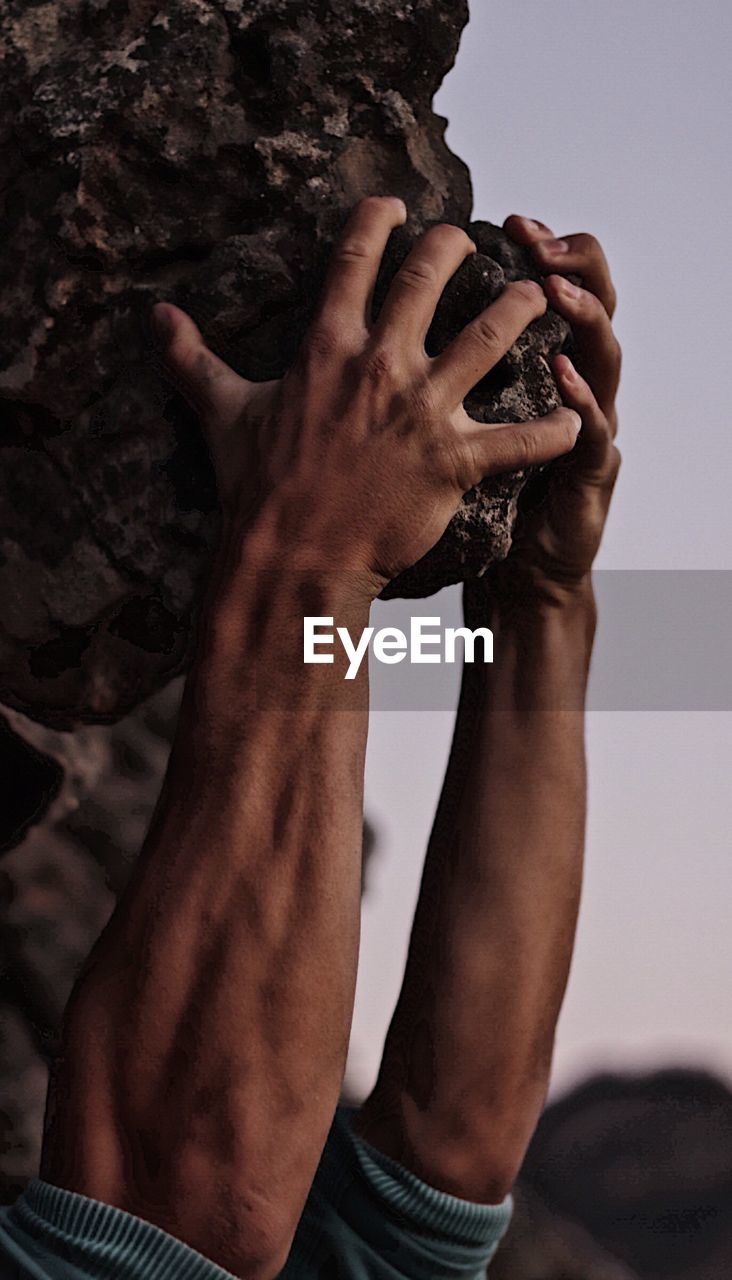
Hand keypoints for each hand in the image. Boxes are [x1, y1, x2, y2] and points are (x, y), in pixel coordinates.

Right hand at [152, 197, 579, 599]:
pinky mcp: (453, 461)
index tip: (395, 203)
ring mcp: (421, 410)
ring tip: (539, 296)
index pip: (355, 258)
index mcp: (327, 347)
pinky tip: (574, 420)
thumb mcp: (222, 415)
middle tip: (474, 240)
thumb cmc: (256, 491)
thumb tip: (154, 318)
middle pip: (431, 278)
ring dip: (520, 311)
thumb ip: (194, 360)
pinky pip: (519, 439)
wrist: (291, 560)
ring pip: (490, 336)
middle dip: (457, 247)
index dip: (378, 220)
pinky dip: (552, 430)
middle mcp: (380, 365)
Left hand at [468, 215, 621, 611]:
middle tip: (541, 236)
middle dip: (570, 261)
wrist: (523, 571)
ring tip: (556, 288)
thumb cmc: (489, 499)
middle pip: (585, 300)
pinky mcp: (592, 472)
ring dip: (584, 317)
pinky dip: (583, 405)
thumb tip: (371, 334)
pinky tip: (567, 383)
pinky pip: (594, 434)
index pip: (546, 287)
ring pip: (602, 353)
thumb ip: (436, 379)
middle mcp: (570, 381)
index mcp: (529, 370)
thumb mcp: (458, 429)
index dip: (537, 250)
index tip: (512, 219)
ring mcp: (589, 422)